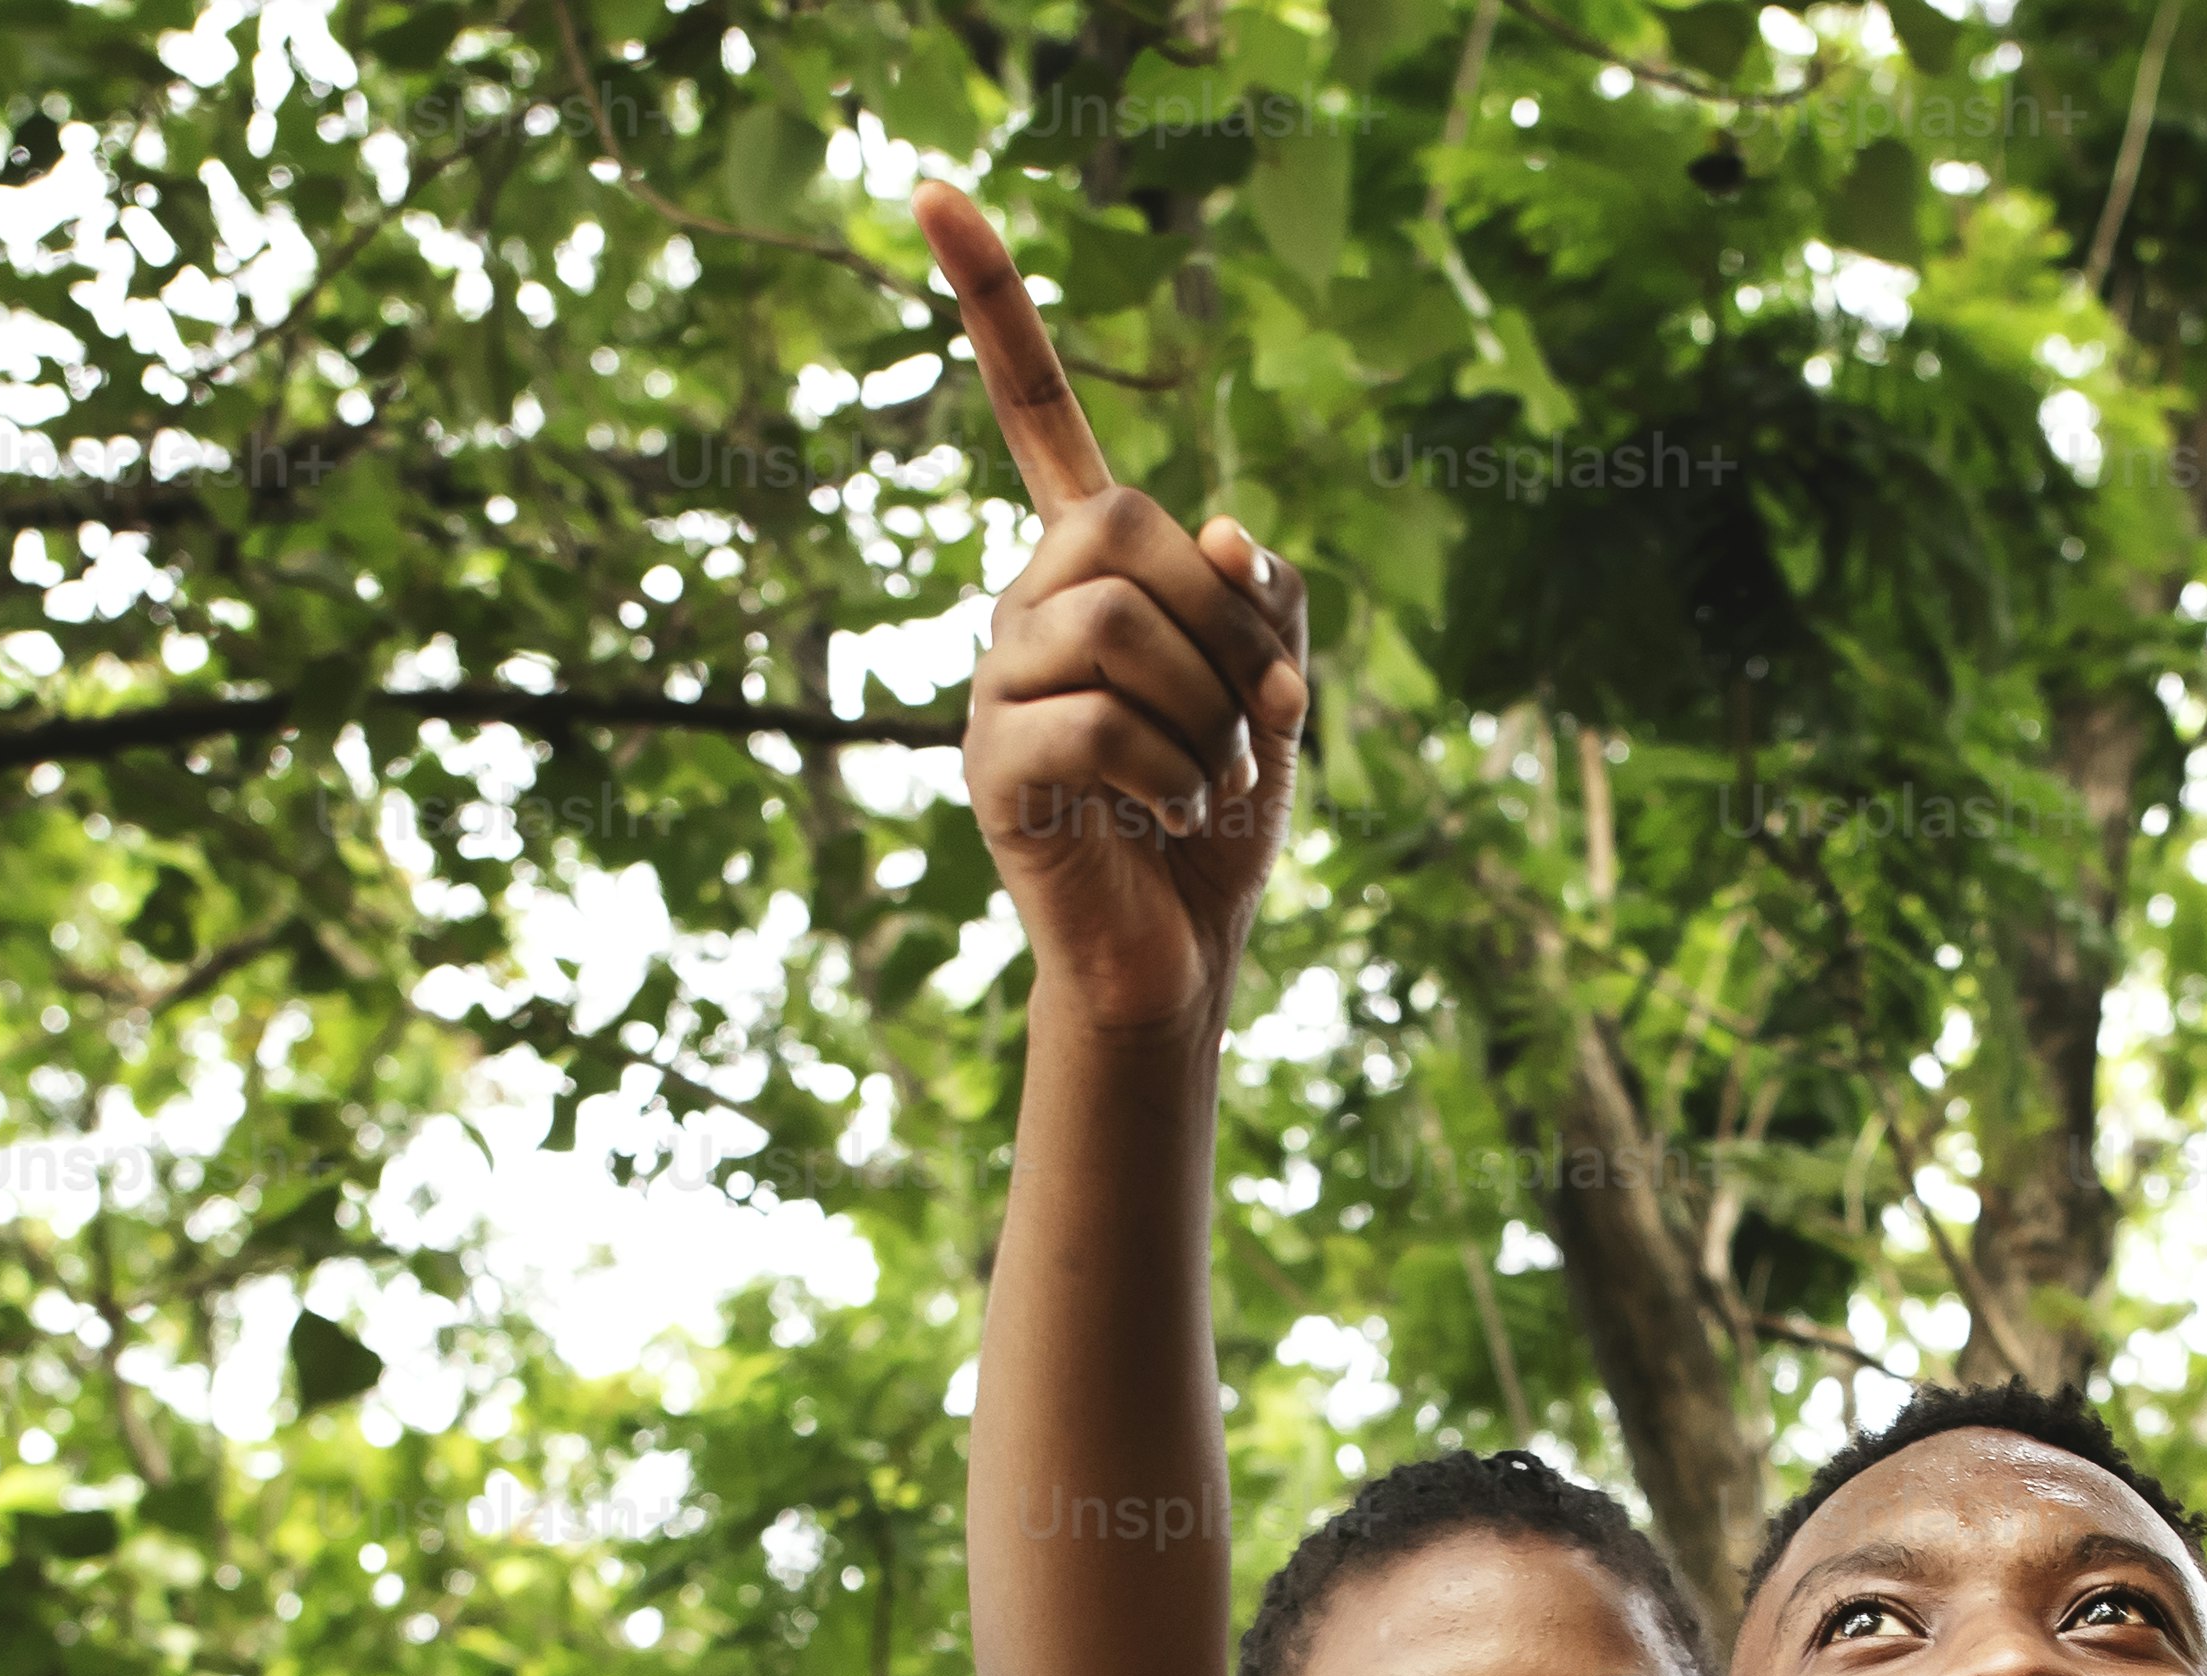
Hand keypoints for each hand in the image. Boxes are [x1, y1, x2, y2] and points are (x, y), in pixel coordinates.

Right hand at [919, 180, 1312, 1037]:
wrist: (1177, 955)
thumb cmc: (1216, 816)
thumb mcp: (1273, 690)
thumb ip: (1262, 597)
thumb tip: (1219, 529)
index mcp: (1089, 562)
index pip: (1034, 412)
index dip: (992, 303)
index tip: (933, 190)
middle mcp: (1026, 601)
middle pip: (1123, 524)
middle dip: (1225, 622)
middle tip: (1264, 715)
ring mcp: (999, 680)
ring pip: (1116, 623)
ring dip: (1207, 713)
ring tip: (1212, 783)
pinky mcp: (992, 765)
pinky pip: (1098, 726)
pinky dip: (1172, 779)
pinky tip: (1167, 820)